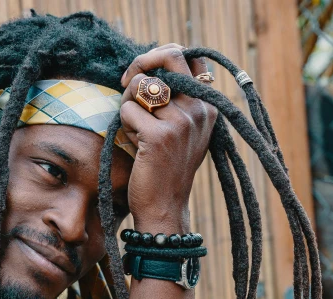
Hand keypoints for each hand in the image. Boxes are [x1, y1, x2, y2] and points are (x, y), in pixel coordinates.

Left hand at [120, 44, 217, 231]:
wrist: (165, 208)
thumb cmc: (166, 168)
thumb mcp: (182, 130)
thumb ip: (177, 101)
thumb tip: (151, 70)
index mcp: (208, 106)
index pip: (192, 58)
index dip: (163, 57)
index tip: (147, 73)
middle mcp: (199, 110)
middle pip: (170, 55)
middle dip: (142, 62)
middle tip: (127, 81)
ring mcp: (181, 122)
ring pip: (141, 86)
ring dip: (129, 103)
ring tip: (135, 128)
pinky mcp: (159, 136)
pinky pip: (128, 110)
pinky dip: (124, 125)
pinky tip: (134, 143)